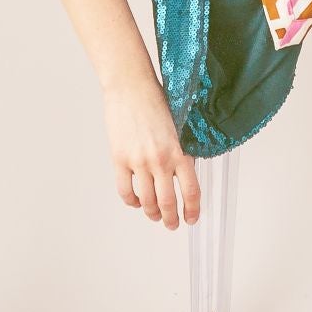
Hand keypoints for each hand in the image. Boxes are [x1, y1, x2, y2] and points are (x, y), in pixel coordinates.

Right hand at [101, 70, 201, 229]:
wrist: (131, 86)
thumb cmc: (156, 100)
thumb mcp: (179, 127)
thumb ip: (181, 151)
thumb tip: (185, 173)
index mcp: (180, 152)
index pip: (191, 191)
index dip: (192, 210)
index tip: (192, 218)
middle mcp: (161, 160)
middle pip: (168, 202)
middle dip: (171, 219)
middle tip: (173, 224)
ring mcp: (139, 162)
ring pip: (147, 201)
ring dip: (152, 213)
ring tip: (154, 216)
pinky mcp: (119, 159)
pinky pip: (125, 191)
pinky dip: (132, 201)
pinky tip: (136, 201)